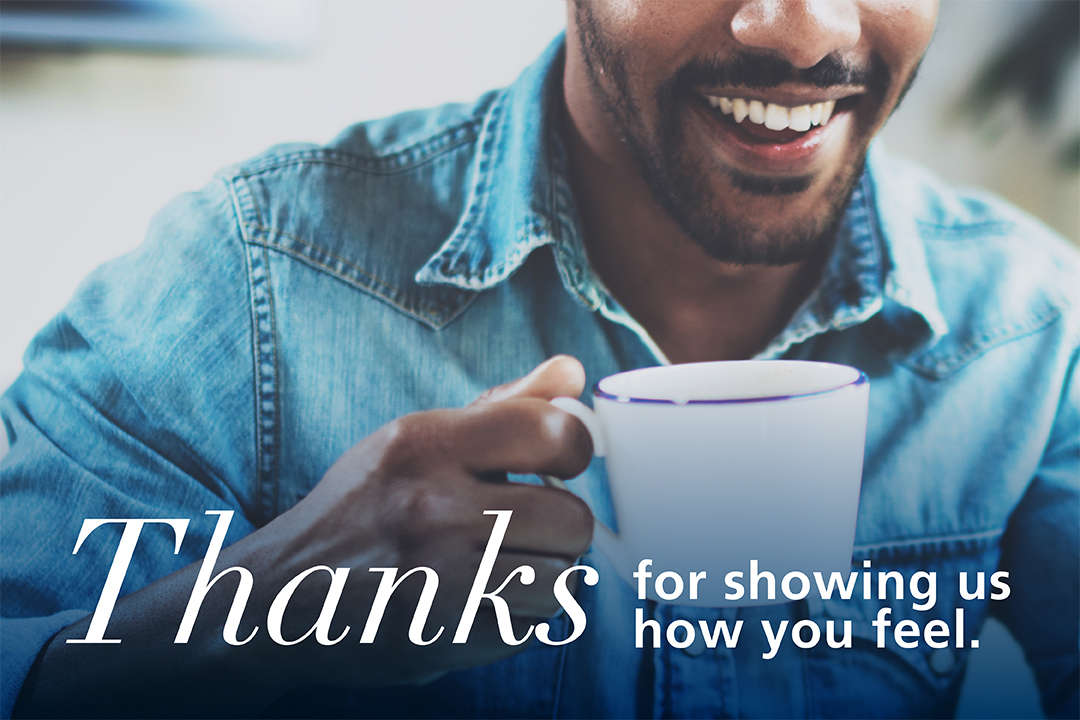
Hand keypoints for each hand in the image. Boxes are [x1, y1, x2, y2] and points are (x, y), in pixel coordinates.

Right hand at [254, 355, 594, 687]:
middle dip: (562, 526)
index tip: (556, 464)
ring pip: (562, 581)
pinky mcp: (442, 640)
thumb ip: (502, 406)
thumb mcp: (415, 438)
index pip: (555, 435)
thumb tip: (573, 373)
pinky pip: (531, 629)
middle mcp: (431, 510)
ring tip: (503, 565)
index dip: (573, 450)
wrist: (282, 596)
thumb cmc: (363, 507)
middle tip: (527, 526)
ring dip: (544, 577)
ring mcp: (437, 581)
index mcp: (424, 445)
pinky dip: (516, 619)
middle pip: (574, 520)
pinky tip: (478, 602)